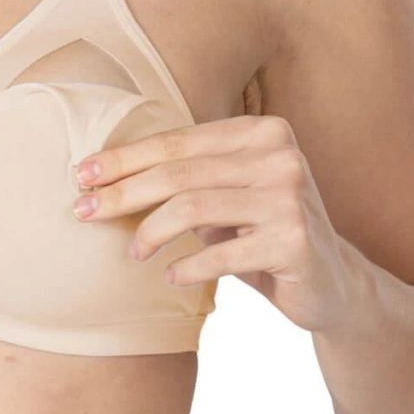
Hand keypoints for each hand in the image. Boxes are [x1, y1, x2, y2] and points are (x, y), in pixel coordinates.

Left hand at [72, 114, 356, 332]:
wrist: (332, 283)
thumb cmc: (259, 232)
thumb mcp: (223, 195)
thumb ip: (182, 177)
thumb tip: (98, 176)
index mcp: (261, 131)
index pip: (177, 142)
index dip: (124, 159)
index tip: (82, 175)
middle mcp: (280, 155)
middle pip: (178, 172)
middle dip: (122, 193)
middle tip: (82, 212)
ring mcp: (290, 197)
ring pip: (193, 207)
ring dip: (150, 232)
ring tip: (134, 253)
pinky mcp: (295, 242)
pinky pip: (220, 254)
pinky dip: (187, 267)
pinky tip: (172, 277)